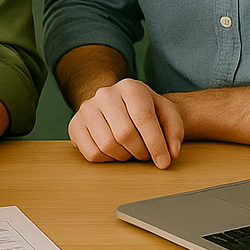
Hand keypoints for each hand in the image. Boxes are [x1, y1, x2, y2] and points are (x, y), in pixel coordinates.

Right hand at [68, 80, 184, 167]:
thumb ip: (174, 130)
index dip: (155, 143)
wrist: (118, 104)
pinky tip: (115, 151)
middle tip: (146, 155)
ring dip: (124, 157)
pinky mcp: (75, 125)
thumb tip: (171, 153)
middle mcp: (104, 94)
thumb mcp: (166, 113)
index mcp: (130, 87)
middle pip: (124, 133)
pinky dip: (108, 160)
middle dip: (140, 152)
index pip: (142, 117)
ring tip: (131, 151)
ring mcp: (86, 109)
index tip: (164, 162)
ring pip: (107, 145)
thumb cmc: (145, 110)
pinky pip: (92, 153)